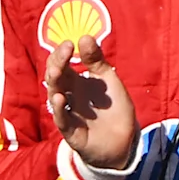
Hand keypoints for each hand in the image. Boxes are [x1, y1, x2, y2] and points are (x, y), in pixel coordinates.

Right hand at [43, 41, 136, 173]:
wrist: (123, 143)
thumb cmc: (113, 110)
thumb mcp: (109, 82)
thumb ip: (97, 62)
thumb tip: (85, 37)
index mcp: (76, 82)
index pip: (62, 64)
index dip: (63, 54)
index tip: (70, 43)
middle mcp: (68, 96)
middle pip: (55, 77)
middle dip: (57, 63)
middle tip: (65, 51)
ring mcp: (67, 112)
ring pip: (54, 96)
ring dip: (55, 83)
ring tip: (58, 70)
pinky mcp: (70, 131)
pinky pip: (61, 119)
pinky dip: (59, 109)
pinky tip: (60, 98)